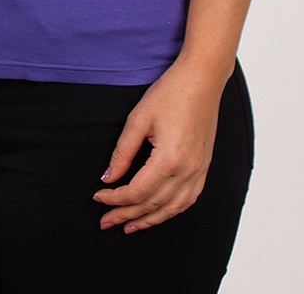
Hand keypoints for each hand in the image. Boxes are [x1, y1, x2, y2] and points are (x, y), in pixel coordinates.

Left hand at [92, 59, 227, 232]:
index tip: (98, 198)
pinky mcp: (205, 166)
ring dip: (150, 219)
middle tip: (107, 221)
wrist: (202, 78)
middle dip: (127, 215)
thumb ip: (122, 152)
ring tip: (130, 225)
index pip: (136, 192)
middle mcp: (187, 170)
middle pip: (152, 204)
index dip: (114, 199)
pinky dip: (171, 211)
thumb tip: (108, 178)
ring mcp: (199, 170)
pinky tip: (159, 212)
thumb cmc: (171, 92)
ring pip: (172, 208)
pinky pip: (189, 199)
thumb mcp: (138, 119)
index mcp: (168, 159)